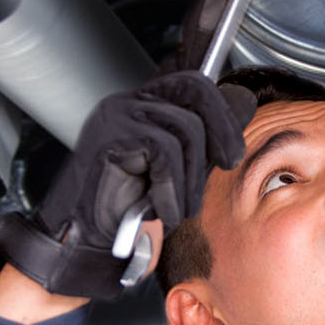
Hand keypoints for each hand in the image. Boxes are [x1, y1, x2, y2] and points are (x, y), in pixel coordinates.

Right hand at [0, 71, 255, 298]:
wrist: (81, 240)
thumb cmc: (126, 210)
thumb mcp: (177, 170)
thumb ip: (204, 140)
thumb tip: (243, 104)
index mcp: (143, 106)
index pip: (193, 84)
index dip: (223, 110)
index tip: (233, 147)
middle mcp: (128, 103)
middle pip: (195, 91)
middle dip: (223, 129)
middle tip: (229, 163)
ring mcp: (118, 116)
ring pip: (185, 129)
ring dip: (190, 180)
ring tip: (176, 208)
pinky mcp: (111, 136)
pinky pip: (164, 153)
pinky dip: (170, 189)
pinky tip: (159, 209)